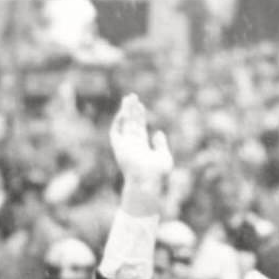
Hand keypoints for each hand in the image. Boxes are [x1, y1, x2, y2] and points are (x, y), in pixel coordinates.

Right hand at [108, 94, 172, 213]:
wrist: (146, 181)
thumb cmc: (157, 173)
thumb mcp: (164, 156)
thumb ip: (161, 144)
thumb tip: (158, 133)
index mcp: (142, 147)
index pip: (139, 128)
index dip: (140, 116)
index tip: (141, 105)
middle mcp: (132, 145)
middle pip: (131, 123)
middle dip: (131, 110)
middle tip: (132, 96)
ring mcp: (125, 146)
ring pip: (124, 124)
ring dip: (125, 111)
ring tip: (128, 98)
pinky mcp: (119, 147)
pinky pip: (115, 131)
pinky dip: (118, 121)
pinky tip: (124, 111)